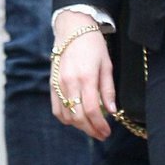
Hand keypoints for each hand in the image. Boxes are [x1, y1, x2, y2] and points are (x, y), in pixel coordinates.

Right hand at [50, 13, 117, 140]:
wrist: (72, 30)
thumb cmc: (93, 45)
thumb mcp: (107, 65)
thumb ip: (108, 90)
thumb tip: (112, 111)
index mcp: (86, 77)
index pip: (92, 110)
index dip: (99, 125)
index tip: (107, 132)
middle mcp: (69, 83)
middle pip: (78, 116)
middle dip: (91, 130)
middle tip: (101, 135)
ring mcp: (58, 84)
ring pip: (66, 116)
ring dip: (79, 126)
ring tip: (91, 127)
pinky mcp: (52, 85)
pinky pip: (56, 109)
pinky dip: (66, 118)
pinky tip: (77, 119)